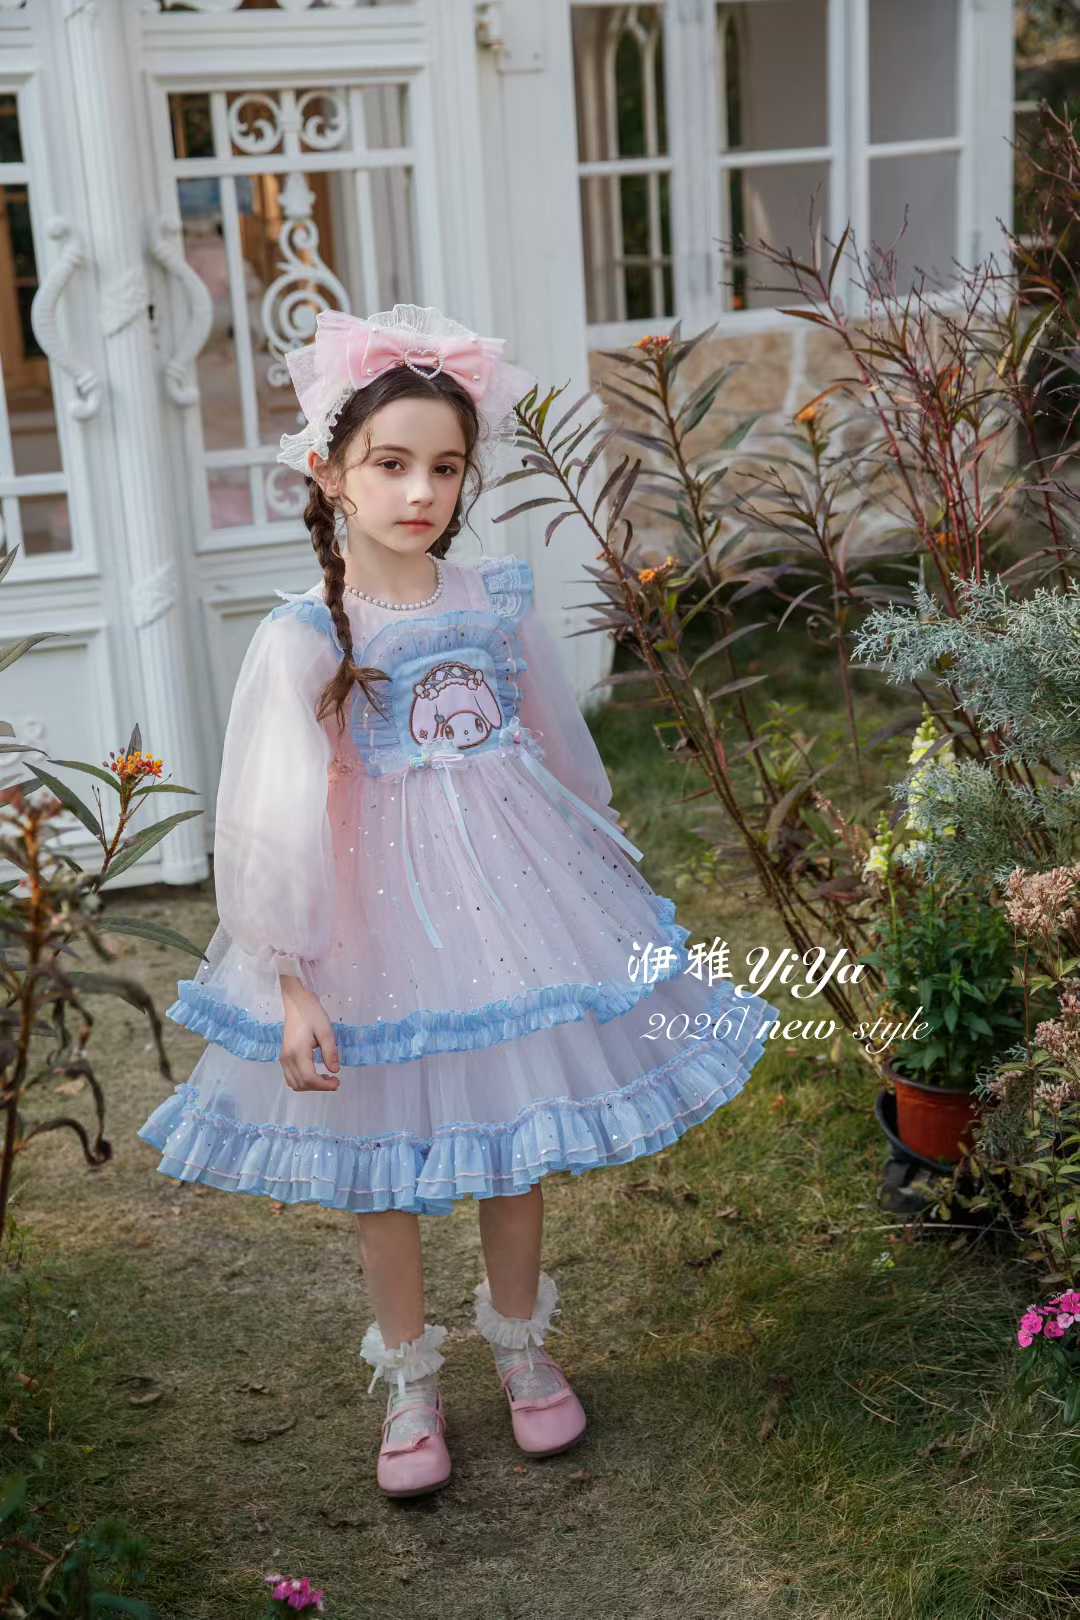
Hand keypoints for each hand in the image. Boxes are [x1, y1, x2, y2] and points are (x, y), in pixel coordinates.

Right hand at [279, 976, 340, 1091]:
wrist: (296, 1002)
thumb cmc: (312, 1013)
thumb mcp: (326, 1030)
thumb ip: (330, 1052)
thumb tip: (335, 1071)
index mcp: (297, 1052)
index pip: (309, 1078)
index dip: (324, 1085)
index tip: (338, 1082)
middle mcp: (287, 1058)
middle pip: (301, 1084)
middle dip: (319, 1087)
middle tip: (335, 1080)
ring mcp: (283, 1058)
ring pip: (294, 1083)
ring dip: (310, 1086)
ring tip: (326, 1078)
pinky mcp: (284, 1056)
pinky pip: (291, 1077)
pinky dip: (303, 1081)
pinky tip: (315, 1074)